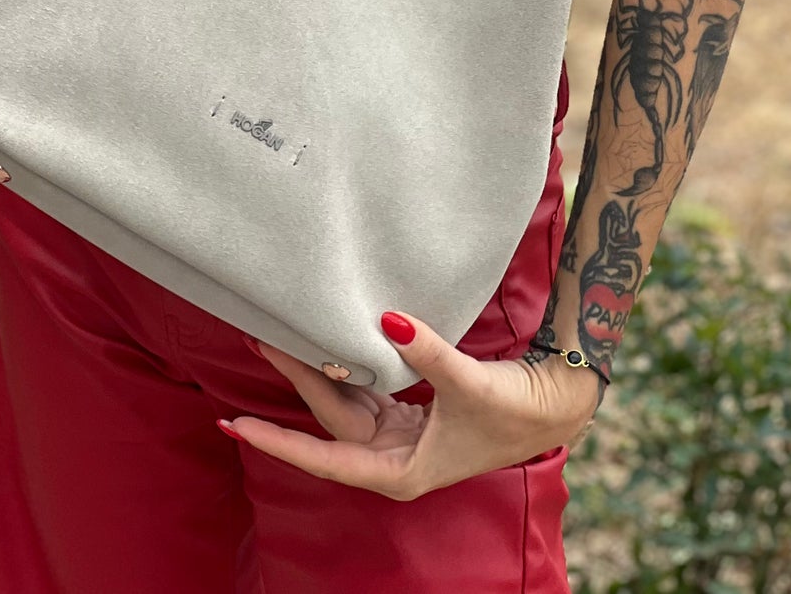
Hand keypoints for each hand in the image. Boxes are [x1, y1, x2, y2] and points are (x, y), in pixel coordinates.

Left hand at [219, 311, 602, 500]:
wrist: (554, 405)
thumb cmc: (514, 409)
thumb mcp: (469, 384)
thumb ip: (427, 352)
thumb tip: (386, 319)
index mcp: (399, 471)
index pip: (324, 456)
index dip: (279, 440)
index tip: (236, 426)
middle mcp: (392, 458)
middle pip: (331, 419)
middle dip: (295, 381)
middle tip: (259, 339)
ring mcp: (399, 436)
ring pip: (344, 404)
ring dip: (315, 373)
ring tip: (278, 337)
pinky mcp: (410, 413)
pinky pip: (365, 391)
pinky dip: (344, 369)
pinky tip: (324, 346)